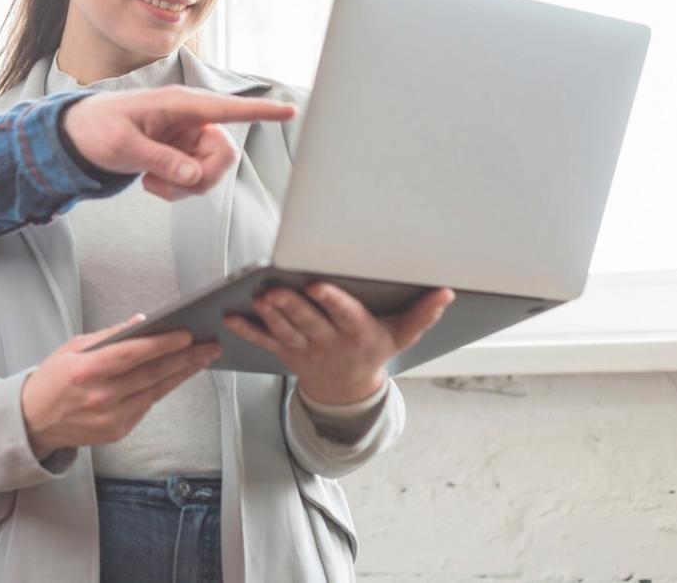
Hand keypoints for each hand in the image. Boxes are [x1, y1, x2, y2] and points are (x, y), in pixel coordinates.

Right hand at [20, 315, 222, 459]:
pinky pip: (147, 405)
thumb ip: (108, 336)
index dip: (161, 344)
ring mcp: (110, 417)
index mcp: (85, 371)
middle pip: (152, 374)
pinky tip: (179, 375)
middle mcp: (100, 397)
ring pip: (156, 391)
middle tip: (209, 345)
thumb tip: (142, 322)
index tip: (186, 334)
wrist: (33, 421)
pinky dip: (164, 388)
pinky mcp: (118, 431)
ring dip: (182, 374)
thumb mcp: (72, 348)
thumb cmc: (52, 380)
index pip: (131, 354)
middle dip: (185, 358)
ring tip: (203, 358)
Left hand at [60, 87, 296, 198]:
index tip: (289, 110)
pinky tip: (151, 180)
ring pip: (212, 173)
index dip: (260, 111)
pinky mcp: (183, 154)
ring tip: (151, 182)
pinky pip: (197, 180)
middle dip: (201, 178)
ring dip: (184, 187)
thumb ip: (159, 160)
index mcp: (178, 105)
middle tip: (168, 185)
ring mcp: (188, 138)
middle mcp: (190, 119)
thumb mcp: (123, 145)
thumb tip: (193, 175)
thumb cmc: (98, 128)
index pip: (226, 108)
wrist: (80, 137)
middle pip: (224, 155)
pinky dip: (177, 189)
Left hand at [222, 284, 454, 404]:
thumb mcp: (401, 337)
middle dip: (291, 306)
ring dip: (269, 315)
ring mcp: (304, 348)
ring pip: (284, 331)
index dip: (330, 300)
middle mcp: (329, 341)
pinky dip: (246, 330)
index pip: (344, 314)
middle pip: (308, 322)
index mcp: (357, 333)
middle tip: (275, 291)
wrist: (346, 391)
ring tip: (258, 298)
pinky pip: (263, 342)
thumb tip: (446, 292)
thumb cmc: (372, 351)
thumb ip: (422, 314)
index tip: (318, 285)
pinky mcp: (284, 351)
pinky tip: (230, 317)